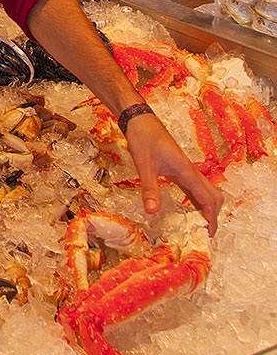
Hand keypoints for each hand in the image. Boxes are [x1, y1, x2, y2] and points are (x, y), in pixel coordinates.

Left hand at [125, 113, 222, 234]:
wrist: (140, 120)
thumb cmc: (144, 139)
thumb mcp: (144, 165)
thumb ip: (149, 189)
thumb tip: (152, 212)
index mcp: (187, 171)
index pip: (207, 198)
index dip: (211, 217)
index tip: (209, 234)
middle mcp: (190, 171)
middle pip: (213, 195)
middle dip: (214, 214)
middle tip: (206, 233)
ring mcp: (185, 170)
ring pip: (205, 191)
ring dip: (207, 208)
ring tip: (200, 226)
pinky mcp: (178, 169)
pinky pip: (193, 188)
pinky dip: (197, 201)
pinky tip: (189, 210)